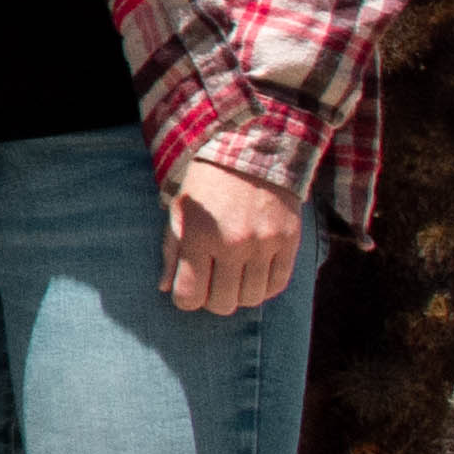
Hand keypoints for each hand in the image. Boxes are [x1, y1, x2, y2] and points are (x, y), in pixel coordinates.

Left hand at [163, 156, 300, 315]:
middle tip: (213, 283)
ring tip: (235, 276)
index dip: (186, 298)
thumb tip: (165, 288)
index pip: (189, 297)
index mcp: (199, 237)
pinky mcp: (288, 241)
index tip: (188, 288)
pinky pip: (278, 284)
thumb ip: (171, 250)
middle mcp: (232, 244)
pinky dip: (265, 286)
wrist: (252, 150)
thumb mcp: (180, 211)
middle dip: (213, 299)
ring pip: (251, 299)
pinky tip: (256, 273)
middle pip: (222, 304)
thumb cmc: (207, 184)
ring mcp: (264, 244)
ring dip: (240, 293)